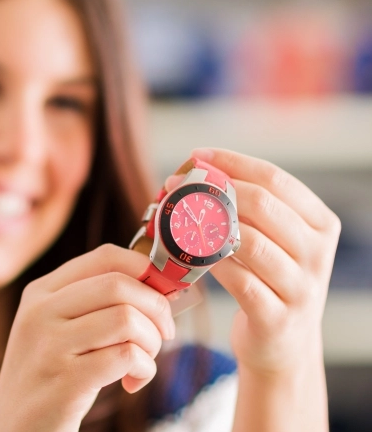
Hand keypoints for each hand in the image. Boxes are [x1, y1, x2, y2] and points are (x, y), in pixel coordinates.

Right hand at [0, 245, 175, 431]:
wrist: (13, 427)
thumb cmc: (49, 375)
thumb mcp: (57, 328)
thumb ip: (96, 303)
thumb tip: (159, 285)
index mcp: (41, 291)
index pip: (105, 256)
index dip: (145, 268)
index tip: (163, 292)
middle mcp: (41, 312)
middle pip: (120, 285)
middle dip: (157, 307)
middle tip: (164, 332)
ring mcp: (50, 346)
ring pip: (127, 319)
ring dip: (152, 342)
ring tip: (143, 361)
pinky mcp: (64, 381)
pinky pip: (126, 356)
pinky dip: (144, 369)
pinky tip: (133, 382)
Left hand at [166, 148, 340, 375]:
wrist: (283, 344)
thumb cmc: (271, 281)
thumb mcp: (276, 242)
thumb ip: (252, 210)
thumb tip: (199, 171)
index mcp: (320, 224)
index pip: (276, 179)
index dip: (233, 163)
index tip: (198, 155)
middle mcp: (317, 253)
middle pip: (263, 205)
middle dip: (215, 190)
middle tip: (178, 187)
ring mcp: (301, 288)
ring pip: (251, 243)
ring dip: (208, 227)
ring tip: (180, 218)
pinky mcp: (277, 318)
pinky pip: (239, 282)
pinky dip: (212, 264)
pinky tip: (194, 255)